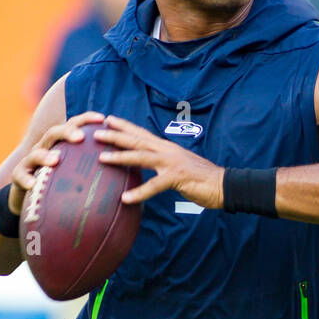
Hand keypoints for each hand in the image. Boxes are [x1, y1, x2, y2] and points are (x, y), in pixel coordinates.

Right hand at [8, 110, 105, 212]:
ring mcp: (30, 161)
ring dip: (46, 156)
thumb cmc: (59, 185)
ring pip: (36, 154)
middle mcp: (44, 148)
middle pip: (54, 133)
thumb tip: (127, 174)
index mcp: (60, 145)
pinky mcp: (19, 175)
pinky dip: (27, 179)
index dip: (86, 119)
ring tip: (56, 160)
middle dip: (67, 132)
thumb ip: (94, 168)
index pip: (73, 126)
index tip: (102, 119)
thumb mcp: (75, 174)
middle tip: (80, 138)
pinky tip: (33, 185)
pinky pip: (21, 176)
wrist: (30, 199)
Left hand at [94, 115, 223, 209]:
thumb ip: (163, 163)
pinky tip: (126, 198)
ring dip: (121, 157)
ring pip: (141, 156)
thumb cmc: (200, 178)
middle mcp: (166, 150)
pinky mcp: (177, 178)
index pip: (141, 133)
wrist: (223, 184)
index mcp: (166, 147)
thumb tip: (150, 166)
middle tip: (95, 133)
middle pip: (137, 140)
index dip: (124, 126)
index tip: (107, 119)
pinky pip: (154, 186)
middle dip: (115, 136)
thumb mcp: (178, 166)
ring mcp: (172, 162)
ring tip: (102, 158)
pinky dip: (139, 192)